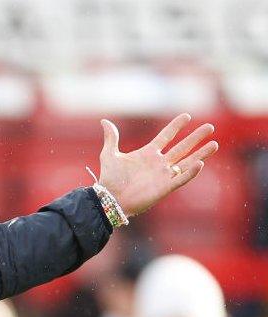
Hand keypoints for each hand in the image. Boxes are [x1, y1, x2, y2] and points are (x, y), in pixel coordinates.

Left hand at [98, 114, 218, 216]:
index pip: (165, 136)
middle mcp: (158, 163)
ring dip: (200, 153)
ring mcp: (163, 175)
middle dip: (195, 137)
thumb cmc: (110, 179)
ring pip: (186, 162)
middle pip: (181, 147)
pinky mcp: (164, 188)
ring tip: (214, 144)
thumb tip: (104, 121)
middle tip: (210, 126)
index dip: (175, 126)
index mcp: (147, 154)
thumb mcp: (109, 155)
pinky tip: (200, 163)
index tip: (186, 116)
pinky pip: (181, 179)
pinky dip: (190, 172)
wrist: (110, 199)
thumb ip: (111, 138)